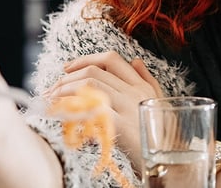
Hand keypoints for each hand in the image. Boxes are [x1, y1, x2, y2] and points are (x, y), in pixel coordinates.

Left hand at [46, 52, 162, 172]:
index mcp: (141, 86)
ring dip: (64, 89)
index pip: (111, 59)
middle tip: (53, 88)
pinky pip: (89, 106)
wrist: (168, 162)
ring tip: (52, 99)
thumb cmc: (160, 136)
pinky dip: (70, 106)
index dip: (86, 59)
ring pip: (89, 84)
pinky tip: (61, 112)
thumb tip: (136, 61)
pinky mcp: (119, 124)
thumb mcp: (158, 103)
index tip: (68, 68)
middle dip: (67, 77)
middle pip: (94, 71)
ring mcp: (127, 107)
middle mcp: (134, 92)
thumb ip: (147, 80)